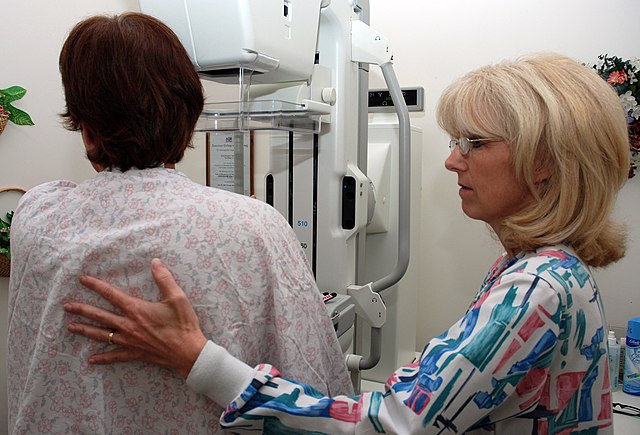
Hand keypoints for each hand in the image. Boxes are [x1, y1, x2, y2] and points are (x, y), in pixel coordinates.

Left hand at [64, 258, 206, 378]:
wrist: (187, 352)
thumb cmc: (183, 325)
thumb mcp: (177, 298)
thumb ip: (164, 279)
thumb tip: (155, 262)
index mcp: (136, 310)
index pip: (111, 295)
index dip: (96, 286)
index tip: (83, 280)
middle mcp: (128, 325)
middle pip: (100, 316)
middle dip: (82, 310)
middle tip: (67, 306)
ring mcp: (129, 341)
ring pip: (102, 335)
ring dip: (85, 330)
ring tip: (71, 327)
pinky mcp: (135, 353)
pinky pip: (114, 356)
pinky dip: (103, 358)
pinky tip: (91, 360)